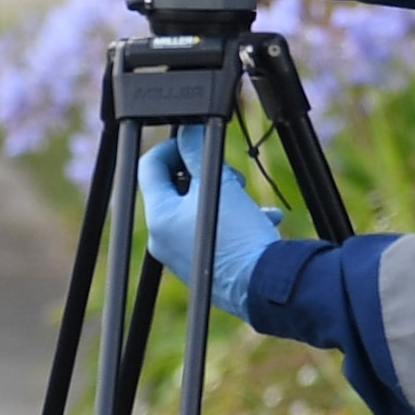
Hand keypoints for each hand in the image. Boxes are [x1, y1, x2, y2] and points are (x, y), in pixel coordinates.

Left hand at [138, 129, 284, 319]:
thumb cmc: (239, 234)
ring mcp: (179, 256)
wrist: (265, 284)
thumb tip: (187, 130)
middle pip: (174, 189)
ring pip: (195, 210)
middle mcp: (162, 239)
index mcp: (159, 217)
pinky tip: (259, 217)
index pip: (149, 168)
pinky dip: (231, 220)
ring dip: (221, 195)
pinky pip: (209, 234)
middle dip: (203, 173)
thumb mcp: (218, 182)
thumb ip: (196, 150)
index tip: (194, 140)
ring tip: (246, 196)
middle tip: (230, 173)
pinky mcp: (200, 267)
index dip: (171, 147)